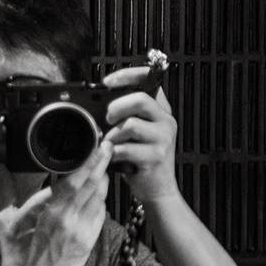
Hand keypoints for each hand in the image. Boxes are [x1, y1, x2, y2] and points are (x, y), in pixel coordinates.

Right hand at [0, 149, 107, 265]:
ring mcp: (81, 232)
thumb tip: (1, 170)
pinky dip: (100, 203)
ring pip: (99, 200)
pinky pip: (99, 217)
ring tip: (104, 168)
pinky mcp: (88, 244)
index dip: (88, 163)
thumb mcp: (5, 221)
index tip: (95, 148)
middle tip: (108, 148)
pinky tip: (97, 196)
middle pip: (92, 185)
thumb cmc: (15, 254)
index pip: (74, 180)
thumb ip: (8, 192)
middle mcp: (67, 219)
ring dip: (103, 182)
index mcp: (48, 211)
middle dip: (101, 164)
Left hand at [102, 65, 181, 208]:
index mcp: (161, 110)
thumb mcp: (137, 133)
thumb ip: (126, 116)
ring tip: (110, 145)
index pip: (149, 79)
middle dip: (117, 107)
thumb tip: (99, 105)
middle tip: (107, 118)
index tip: (107, 81)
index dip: (127, 75)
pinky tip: (114, 158)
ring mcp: (164, 138)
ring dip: (112, 135)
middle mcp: (166, 121)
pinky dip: (114, 153)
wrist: (157, 190)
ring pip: (131, 125)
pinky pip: (127, 148)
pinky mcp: (156, 156)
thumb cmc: (142, 161)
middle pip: (140, 99)